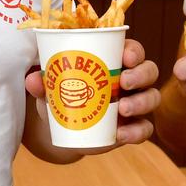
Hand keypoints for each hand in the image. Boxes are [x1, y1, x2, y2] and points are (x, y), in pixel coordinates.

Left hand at [23, 38, 160, 150]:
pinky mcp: (133, 127)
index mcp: (115, 60)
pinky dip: (136, 132)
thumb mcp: (53, 88)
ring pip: (152, 97)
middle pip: (149, 70)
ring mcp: (136, 103)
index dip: (134, 51)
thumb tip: (32, 80)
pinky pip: (145, 128)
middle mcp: (132, 79)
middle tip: (124, 81)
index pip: (133, 50)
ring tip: (123, 109)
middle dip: (141, 74)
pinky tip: (121, 134)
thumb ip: (43, 83)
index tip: (124, 56)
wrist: (65, 128)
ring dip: (142, 102)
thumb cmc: (64, 95)